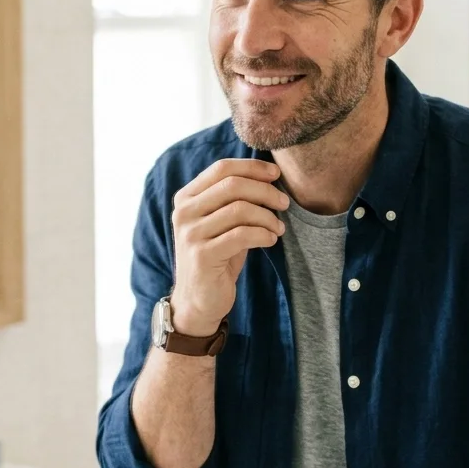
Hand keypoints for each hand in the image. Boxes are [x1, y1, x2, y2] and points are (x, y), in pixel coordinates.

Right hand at [170, 159, 288, 335]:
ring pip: (240, 210)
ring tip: (279, 228)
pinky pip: (241, 235)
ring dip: (267, 217)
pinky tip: (271, 240)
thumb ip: (235, 199)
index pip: (221, 168)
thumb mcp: (222, 223)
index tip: (276, 174)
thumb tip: (269, 176)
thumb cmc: (217, 257)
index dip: (252, 167)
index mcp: (186, 198)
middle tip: (284, 203)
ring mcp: (190, 234)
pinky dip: (263, 235)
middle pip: (232, 185)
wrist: (199, 300)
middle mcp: (184, 212)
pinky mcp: (202, 255)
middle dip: (265, 192)